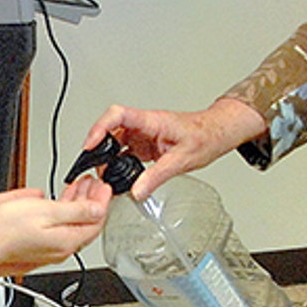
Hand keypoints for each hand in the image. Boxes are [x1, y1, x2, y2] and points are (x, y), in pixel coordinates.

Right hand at [0, 178, 110, 278]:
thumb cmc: (3, 230)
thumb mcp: (45, 212)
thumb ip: (75, 211)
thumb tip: (98, 210)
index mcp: (66, 241)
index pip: (95, 223)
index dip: (102, 202)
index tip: (104, 186)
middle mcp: (57, 247)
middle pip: (84, 224)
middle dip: (91, 200)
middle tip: (93, 182)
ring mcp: (44, 246)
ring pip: (68, 224)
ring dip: (76, 203)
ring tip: (78, 185)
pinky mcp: (32, 242)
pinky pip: (53, 226)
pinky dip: (59, 209)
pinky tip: (54, 199)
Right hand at [81, 98, 264, 199]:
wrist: (217, 133)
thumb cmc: (205, 137)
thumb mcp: (182, 160)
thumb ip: (157, 176)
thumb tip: (137, 191)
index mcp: (152, 121)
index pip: (118, 115)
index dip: (99, 127)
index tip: (90, 144)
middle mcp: (144, 125)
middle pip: (111, 128)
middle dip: (99, 147)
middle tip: (95, 167)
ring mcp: (143, 134)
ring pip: (116, 141)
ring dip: (108, 156)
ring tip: (105, 175)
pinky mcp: (145, 144)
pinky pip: (125, 150)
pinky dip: (118, 162)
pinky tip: (118, 175)